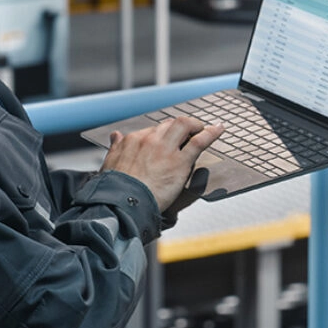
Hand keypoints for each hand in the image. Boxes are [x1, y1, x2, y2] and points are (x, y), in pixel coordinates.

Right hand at [100, 116, 223, 211]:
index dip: (164, 133)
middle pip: (169, 124)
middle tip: (189, 131)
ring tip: (202, 128)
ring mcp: (166, 149)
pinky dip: (211, 133)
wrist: (122, 202)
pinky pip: (198, 141)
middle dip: (180, 126)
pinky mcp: (180, 161)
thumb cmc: (115, 189)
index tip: (169, 137)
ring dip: (195, 125)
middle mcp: (150, 139)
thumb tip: (116, 136)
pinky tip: (218, 130)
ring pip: (184, 125)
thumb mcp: (109, 163)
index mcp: (133, 141)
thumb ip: (115, 148)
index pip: (153, 130)